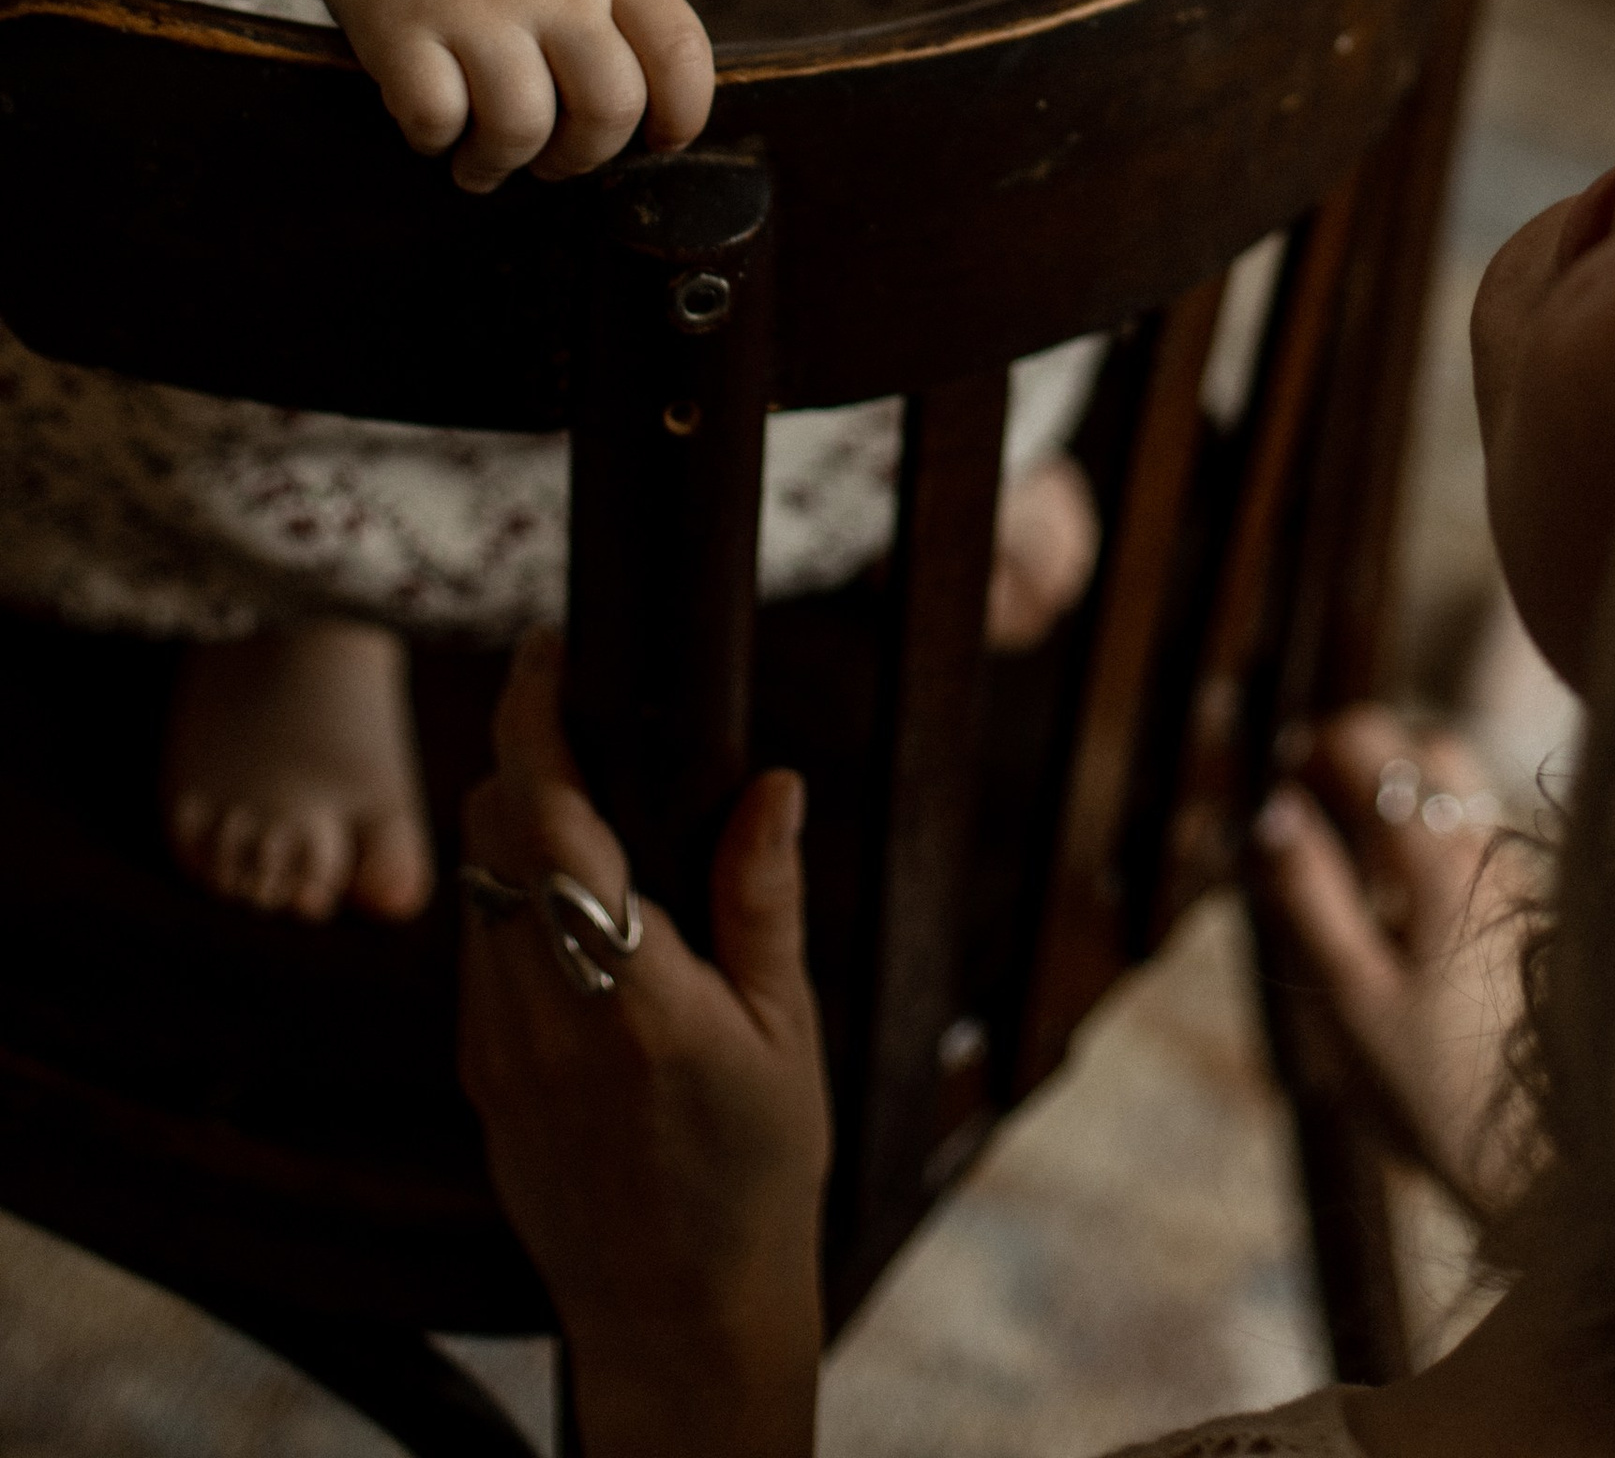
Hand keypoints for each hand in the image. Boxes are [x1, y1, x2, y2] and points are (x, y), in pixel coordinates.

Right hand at [284, 0, 713, 190]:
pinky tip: (437, 125)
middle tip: (553, 158)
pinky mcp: (403, 29)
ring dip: (503, 163)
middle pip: (610, 105)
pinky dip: (437, 142)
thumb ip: (618, 18)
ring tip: (486, 155)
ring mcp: (477, 4)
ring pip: (522, 128)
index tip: (658, 140)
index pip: (679, 47)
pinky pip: (438, 122)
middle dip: (584, 156)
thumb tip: (650, 126)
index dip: (683, 113)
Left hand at [457, 633, 828, 1457]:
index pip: (548, 822)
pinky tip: (576, 917)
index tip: (544, 654)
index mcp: (633, 994)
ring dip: (511, 831)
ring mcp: (498, 1051)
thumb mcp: (788, 1032)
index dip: (532, 723)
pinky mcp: (480, 1079)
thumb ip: (763, 898)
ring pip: (471, 889)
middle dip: (521, 762)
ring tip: (585, 812)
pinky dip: (509, 904)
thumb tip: (772, 780)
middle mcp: (545, 1015)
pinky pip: (476, 954)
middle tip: (579, 721)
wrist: (677, 1315)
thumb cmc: (755, 1173)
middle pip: (488, 835)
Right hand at [1253, 705, 1541, 1221]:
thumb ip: (1311, 897)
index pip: (1377, 745)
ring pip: (1463, 805)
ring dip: (1406, 809)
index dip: (1319, 744)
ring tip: (1358, 874)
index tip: (1282, 770)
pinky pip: (1481, 856)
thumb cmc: (1440, 1091)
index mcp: (1442, 861)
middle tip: (1318, 805)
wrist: (1548, 1174)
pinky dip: (1435, 855)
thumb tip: (1272, 809)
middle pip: (1435, 755)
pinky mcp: (1537, 931)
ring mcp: (1525, 891)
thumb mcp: (1352, 999)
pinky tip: (1408, 925)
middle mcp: (1494, 856)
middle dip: (1373, 759)